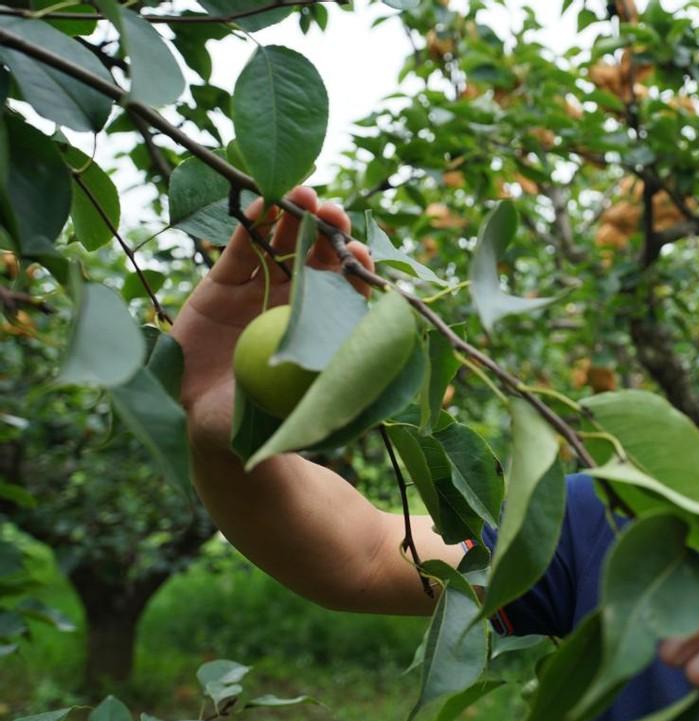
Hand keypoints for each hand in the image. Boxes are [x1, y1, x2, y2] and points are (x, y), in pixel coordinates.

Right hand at [172, 187, 373, 451]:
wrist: (204, 426)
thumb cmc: (262, 420)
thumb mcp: (299, 404)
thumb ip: (326, 383)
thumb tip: (372, 367)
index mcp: (321, 327)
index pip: (346, 290)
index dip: (354, 270)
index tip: (362, 256)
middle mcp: (295, 304)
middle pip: (317, 257)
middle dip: (329, 232)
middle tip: (335, 214)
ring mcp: (258, 292)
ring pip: (281, 245)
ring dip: (295, 217)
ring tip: (305, 195)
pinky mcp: (221, 286)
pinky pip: (239, 250)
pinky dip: (250, 225)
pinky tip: (264, 202)